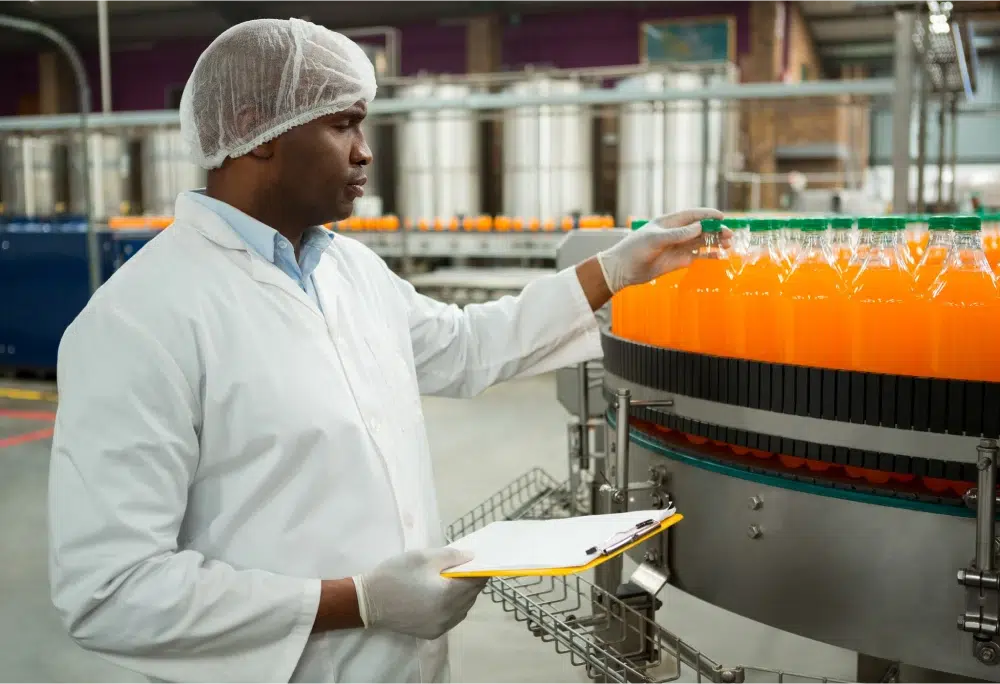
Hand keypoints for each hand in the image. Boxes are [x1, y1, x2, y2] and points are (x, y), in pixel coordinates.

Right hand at [353, 548, 487, 639]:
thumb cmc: (396, 574)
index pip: (476, 581)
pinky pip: (452, 619)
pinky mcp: (432, 633)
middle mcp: (448, 615)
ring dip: (464, 595)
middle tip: (466, 568)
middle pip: (471, 596)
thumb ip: (452, 556)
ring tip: (454, 581)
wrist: (368, 601)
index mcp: (448, 595)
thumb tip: (472, 557)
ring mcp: (441, 626)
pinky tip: (444, 597)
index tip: (481, 560)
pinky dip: (454, 607)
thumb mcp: (423, 557)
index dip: (480, 570)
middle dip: (472, 582)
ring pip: (463, 609)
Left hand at [596, 209, 728, 293]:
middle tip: (730, 234)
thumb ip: (677, 234)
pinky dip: (710, 255)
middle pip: (701, 228)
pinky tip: (721, 256)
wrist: (623, 269)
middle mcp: (677, 233)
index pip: (693, 215)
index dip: (708, 215)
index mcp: (669, 222)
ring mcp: (679, 246)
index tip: (722, 217)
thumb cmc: (635, 249)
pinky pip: (698, 256)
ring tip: (729, 245)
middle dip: (716, 230)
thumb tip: (699, 227)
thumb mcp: (655, 239)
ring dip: (716, 242)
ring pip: (702, 242)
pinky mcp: (680, 260)